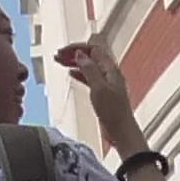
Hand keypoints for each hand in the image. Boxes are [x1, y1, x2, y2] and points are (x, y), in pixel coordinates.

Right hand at [55, 36, 138, 151]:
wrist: (121, 132)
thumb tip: (80, 55)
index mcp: (110, 69)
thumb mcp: (99, 88)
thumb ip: (89, 70)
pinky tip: (72, 74)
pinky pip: (90, 78)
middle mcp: (109, 74)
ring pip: (88, 67)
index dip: (77, 48)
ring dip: (74, 63)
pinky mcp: (103, 93)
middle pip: (90, 57)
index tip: (63, 51)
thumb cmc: (114, 113)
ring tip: (60, 62)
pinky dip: (79, 74)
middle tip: (58, 56)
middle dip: (73, 54)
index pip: (93, 49)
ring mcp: (106, 83)